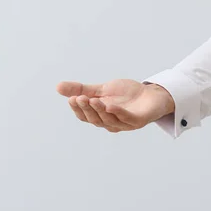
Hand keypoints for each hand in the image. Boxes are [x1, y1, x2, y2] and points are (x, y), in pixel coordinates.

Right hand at [56, 79, 174, 132]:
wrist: (152, 93)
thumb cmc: (127, 94)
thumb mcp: (102, 89)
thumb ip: (82, 90)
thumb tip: (58, 87)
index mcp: (101, 117)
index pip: (85, 116)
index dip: (77, 109)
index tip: (71, 98)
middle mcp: (112, 123)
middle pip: (95, 120)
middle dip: (87, 109)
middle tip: (80, 97)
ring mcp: (126, 124)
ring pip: (109, 120)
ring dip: (100, 110)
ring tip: (93, 99)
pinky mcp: (138, 121)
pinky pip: (127, 119)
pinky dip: (118, 113)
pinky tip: (110, 106)